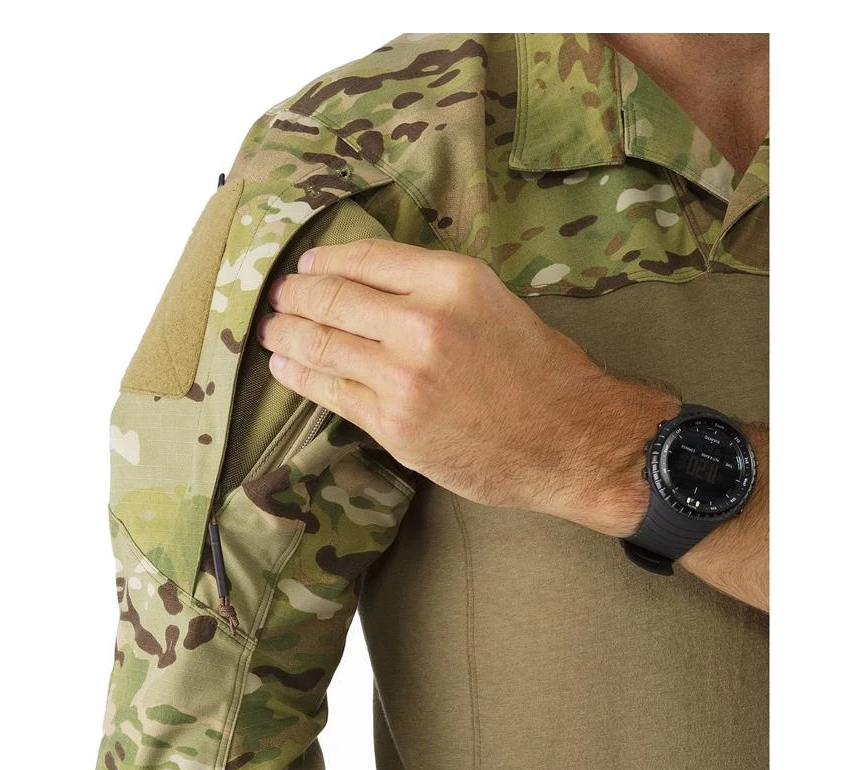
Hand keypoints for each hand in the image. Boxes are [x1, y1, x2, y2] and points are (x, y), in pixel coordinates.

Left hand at [257, 238, 615, 512]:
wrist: (571, 440)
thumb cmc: (543, 374)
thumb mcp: (496, 304)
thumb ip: (435, 291)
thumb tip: (375, 286)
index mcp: (452, 281)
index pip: (364, 257)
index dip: (322, 261)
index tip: (306, 267)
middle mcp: (422, 322)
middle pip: (330, 297)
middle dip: (294, 296)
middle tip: (277, 299)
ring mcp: (402, 376)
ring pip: (320, 343)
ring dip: (286, 334)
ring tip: (271, 331)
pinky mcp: (393, 424)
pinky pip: (329, 392)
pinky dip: (299, 375)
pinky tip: (285, 367)